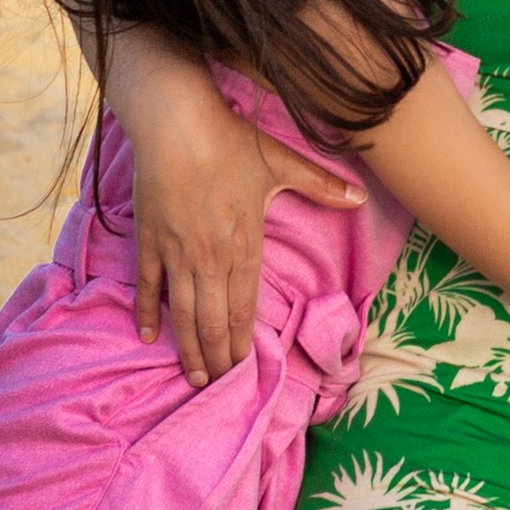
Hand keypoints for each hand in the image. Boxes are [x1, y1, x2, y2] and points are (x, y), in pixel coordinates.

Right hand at [131, 90, 365, 387]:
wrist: (176, 123)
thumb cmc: (231, 142)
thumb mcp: (283, 163)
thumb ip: (322, 186)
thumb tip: (361, 196)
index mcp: (244, 244)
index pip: (244, 307)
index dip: (243, 341)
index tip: (244, 368)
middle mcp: (209, 257)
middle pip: (213, 320)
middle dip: (216, 356)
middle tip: (217, 386)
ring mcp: (176, 252)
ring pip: (183, 312)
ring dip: (188, 347)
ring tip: (193, 376)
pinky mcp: (149, 241)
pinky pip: (147, 286)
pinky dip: (148, 312)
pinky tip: (148, 336)